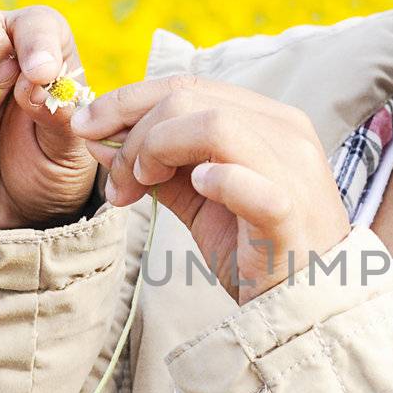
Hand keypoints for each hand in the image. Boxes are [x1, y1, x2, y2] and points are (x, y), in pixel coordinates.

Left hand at [71, 74, 350, 303]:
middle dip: (133, 132)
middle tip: (116, 182)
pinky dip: (217, 178)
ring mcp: (292, 170)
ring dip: (158, 149)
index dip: (126, 101)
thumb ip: (156, 166)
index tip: (86, 129)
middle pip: (189, 97)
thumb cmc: (255, 249)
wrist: (307, 307)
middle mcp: (285, 132)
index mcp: (267, 120)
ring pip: (214, 125)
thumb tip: (98, 138)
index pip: (186, 86)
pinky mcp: (290, 213)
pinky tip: (199, 187)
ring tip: (142, 188)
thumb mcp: (200, 199)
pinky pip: (250, 182)